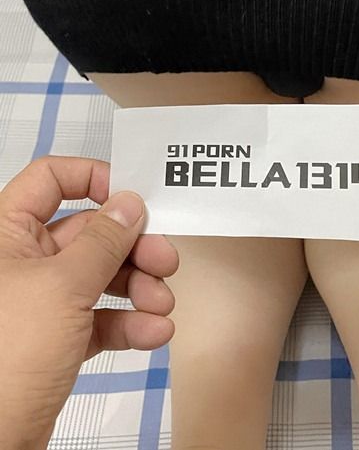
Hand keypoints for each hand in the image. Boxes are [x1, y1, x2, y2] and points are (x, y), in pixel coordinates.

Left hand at [0, 155, 178, 449]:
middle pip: (87, 232)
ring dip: (138, 287)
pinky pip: (99, 319)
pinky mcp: (53, 341)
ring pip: (98, 277)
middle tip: (165, 258)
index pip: (49, 180)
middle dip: (132, 246)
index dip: (93, 179)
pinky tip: (154, 332)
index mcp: (6, 233)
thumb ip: (103, 241)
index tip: (133, 196)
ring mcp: (38, 302)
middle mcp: (20, 262)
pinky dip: (129, 323)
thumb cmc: (5, 359)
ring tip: (162, 302)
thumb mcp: (64, 287)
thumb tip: (130, 204)